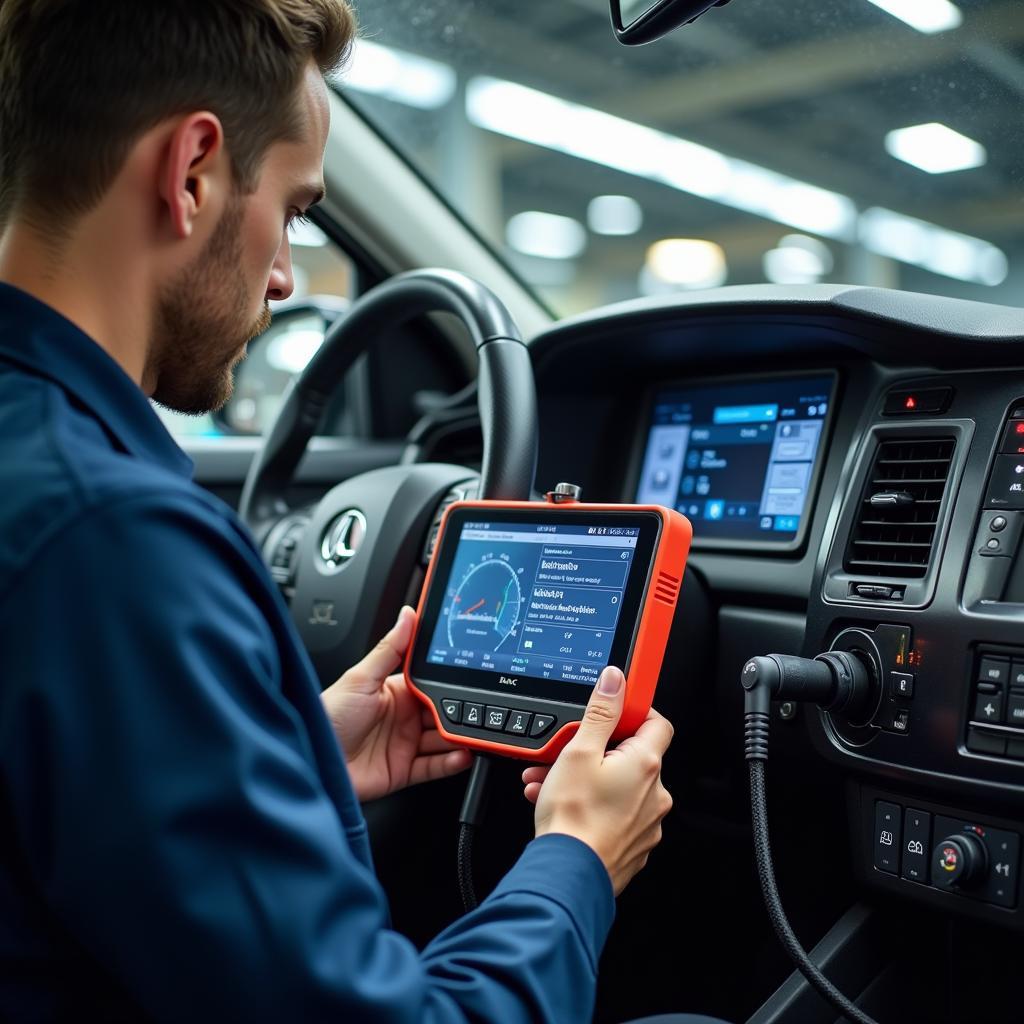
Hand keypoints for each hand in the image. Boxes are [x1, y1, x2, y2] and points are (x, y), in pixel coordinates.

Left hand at [322, 607, 471, 801]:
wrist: (312, 761)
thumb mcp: (360, 677)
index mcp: (395, 692)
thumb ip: (390, 649)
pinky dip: (451, 763)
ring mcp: (404, 744)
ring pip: (444, 739)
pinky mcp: (403, 771)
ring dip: (460, 736)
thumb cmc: (327, 717)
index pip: (432, 684)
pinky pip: (434, 767)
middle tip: (478, 709)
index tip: (471, 677)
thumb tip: (408, 614)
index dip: (450, 682)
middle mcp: (403, 717)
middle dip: (461, 711)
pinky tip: (461, 754)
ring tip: (475, 732)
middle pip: (443, 712)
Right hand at [522, 666, 673, 895]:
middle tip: (566, 752)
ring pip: (617, 786)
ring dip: (585, 779)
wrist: (568, 876)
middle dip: (594, 750)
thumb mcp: (579, 751)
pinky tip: (560, 805)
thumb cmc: (574, 818)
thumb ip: (601, 712)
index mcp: (646, 764)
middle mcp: (655, 793)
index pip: (657, 722)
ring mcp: (646, 822)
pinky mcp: (633, 844)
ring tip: (550, 782)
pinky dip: (590, 805)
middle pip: (630, 755)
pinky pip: (613, 813)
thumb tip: (617, 681)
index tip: (611, 711)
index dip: (634, 712)